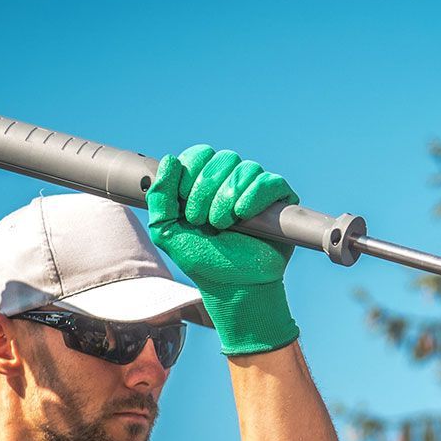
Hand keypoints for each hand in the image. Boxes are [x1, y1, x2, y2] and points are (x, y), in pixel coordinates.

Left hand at [146, 145, 300, 355]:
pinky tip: (243, 217)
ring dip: (228, 198)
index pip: (200, 154)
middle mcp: (232, 181)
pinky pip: (270, 181)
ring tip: (224, 225)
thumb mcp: (166, 231)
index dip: (191, 174)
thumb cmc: (203, 260)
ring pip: (246, 169)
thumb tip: (170, 160)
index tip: (186, 208)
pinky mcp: (281, 201)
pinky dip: (254, 196)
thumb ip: (159, 197)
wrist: (234, 287)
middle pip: (222, 158)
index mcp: (206, 182)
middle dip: (207, 190)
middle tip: (204, 222)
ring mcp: (258, 190)